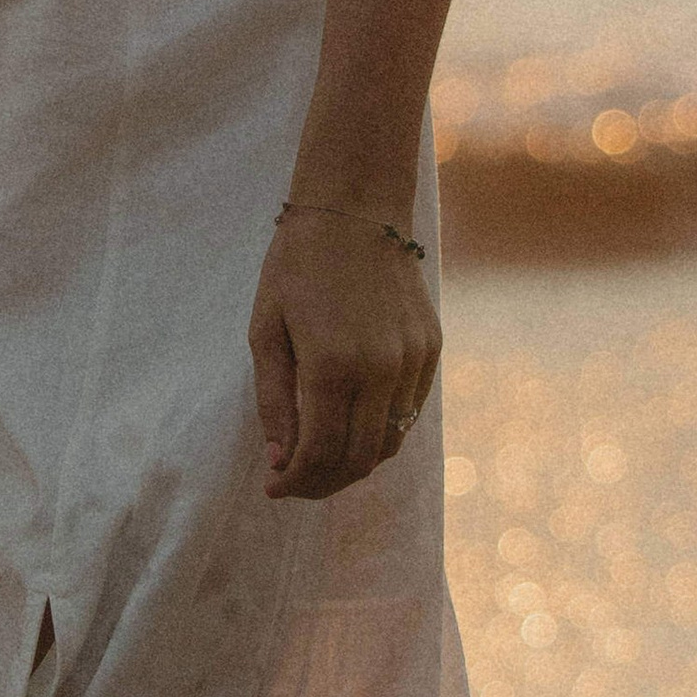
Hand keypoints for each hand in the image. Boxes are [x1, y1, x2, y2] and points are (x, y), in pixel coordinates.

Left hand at [248, 212, 438, 498]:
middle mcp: (380, 370)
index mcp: (332, 364)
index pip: (319, 453)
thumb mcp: (266, 327)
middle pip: (359, 459)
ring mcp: (411, 361)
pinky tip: (351, 423)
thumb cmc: (297, 265)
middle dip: (324, 482)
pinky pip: (408, 412)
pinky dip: (381, 430)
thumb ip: (274, 399)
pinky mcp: (431, 350)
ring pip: (389, 442)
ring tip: (321, 460)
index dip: (295, 481)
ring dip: (355, 463)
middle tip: (295, 482)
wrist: (354, 209)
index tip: (273, 487)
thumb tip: (280, 460)